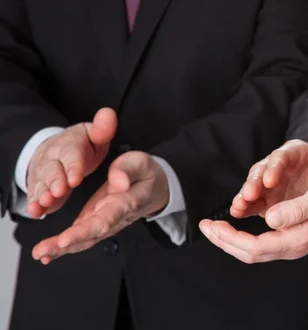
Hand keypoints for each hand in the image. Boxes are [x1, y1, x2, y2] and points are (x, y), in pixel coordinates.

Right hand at [26, 108, 117, 218]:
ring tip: (46, 201)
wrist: (58, 149)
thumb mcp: (93, 135)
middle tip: (59, 191)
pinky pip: (35, 195)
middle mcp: (53, 159)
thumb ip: (102, 128)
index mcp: (69, 145)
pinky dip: (35, 204)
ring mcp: (44, 174)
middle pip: (52, 170)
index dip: (72, 166)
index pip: (71, 154)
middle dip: (55, 181)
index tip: (75, 178)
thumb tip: (108, 113)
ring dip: (43, 193)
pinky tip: (35, 211)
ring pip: (42, 184)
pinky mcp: (40, 187)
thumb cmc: (81, 145)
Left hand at [32, 151, 169, 263]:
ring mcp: (106, 221)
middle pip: (91, 235)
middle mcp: (114, 217)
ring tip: (41, 254)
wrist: (157, 188)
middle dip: (66, 244)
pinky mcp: (97, 220)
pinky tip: (48, 252)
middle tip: (43, 251)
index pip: (105, 220)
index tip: (66, 239)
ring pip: (84, 239)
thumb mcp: (141, 163)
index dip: (85, 231)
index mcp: (125, 203)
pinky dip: (64, 246)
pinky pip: (82, 236)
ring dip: (61, 248)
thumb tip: (117, 181)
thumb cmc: (147, 174)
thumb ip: (128, 169)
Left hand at [199, 182, 307, 262]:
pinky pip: (261, 231)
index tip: (212, 225)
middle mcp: (288, 241)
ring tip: (216, 221)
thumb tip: (268, 220)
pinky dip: (245, 223)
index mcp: (296, 240)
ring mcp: (286, 236)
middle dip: (223, 239)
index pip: (255, 248)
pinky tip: (238, 213)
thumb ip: (296, 210)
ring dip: (232, 233)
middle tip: (204, 226)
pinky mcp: (286, 226)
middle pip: (248, 251)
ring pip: (252, 244)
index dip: (230, 239)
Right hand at [230, 140, 307, 219]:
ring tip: (239, 207)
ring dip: (245, 197)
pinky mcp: (267, 200)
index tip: (270, 181)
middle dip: (253, 183)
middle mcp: (278, 166)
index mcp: (295, 152)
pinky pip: (253, 204)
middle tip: (248, 195)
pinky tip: (237, 213)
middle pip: (261, 171)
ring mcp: (270, 183)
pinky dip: (245, 208)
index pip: (282, 156)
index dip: (274, 167)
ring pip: (254, 187)